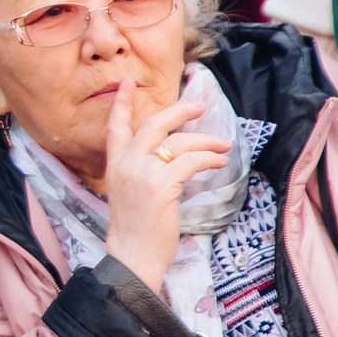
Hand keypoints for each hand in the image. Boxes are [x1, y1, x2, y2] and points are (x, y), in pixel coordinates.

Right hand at [101, 78, 232, 289]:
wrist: (131, 255)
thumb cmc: (135, 230)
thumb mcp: (130, 193)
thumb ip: (142, 171)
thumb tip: (171, 158)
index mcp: (115, 165)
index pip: (116, 126)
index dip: (123, 102)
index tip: (127, 82)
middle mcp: (126, 164)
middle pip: (154, 124)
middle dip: (180, 111)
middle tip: (199, 107)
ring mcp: (142, 173)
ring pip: (179, 142)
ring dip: (206, 141)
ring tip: (222, 146)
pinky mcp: (161, 185)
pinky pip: (191, 161)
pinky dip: (209, 159)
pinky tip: (219, 162)